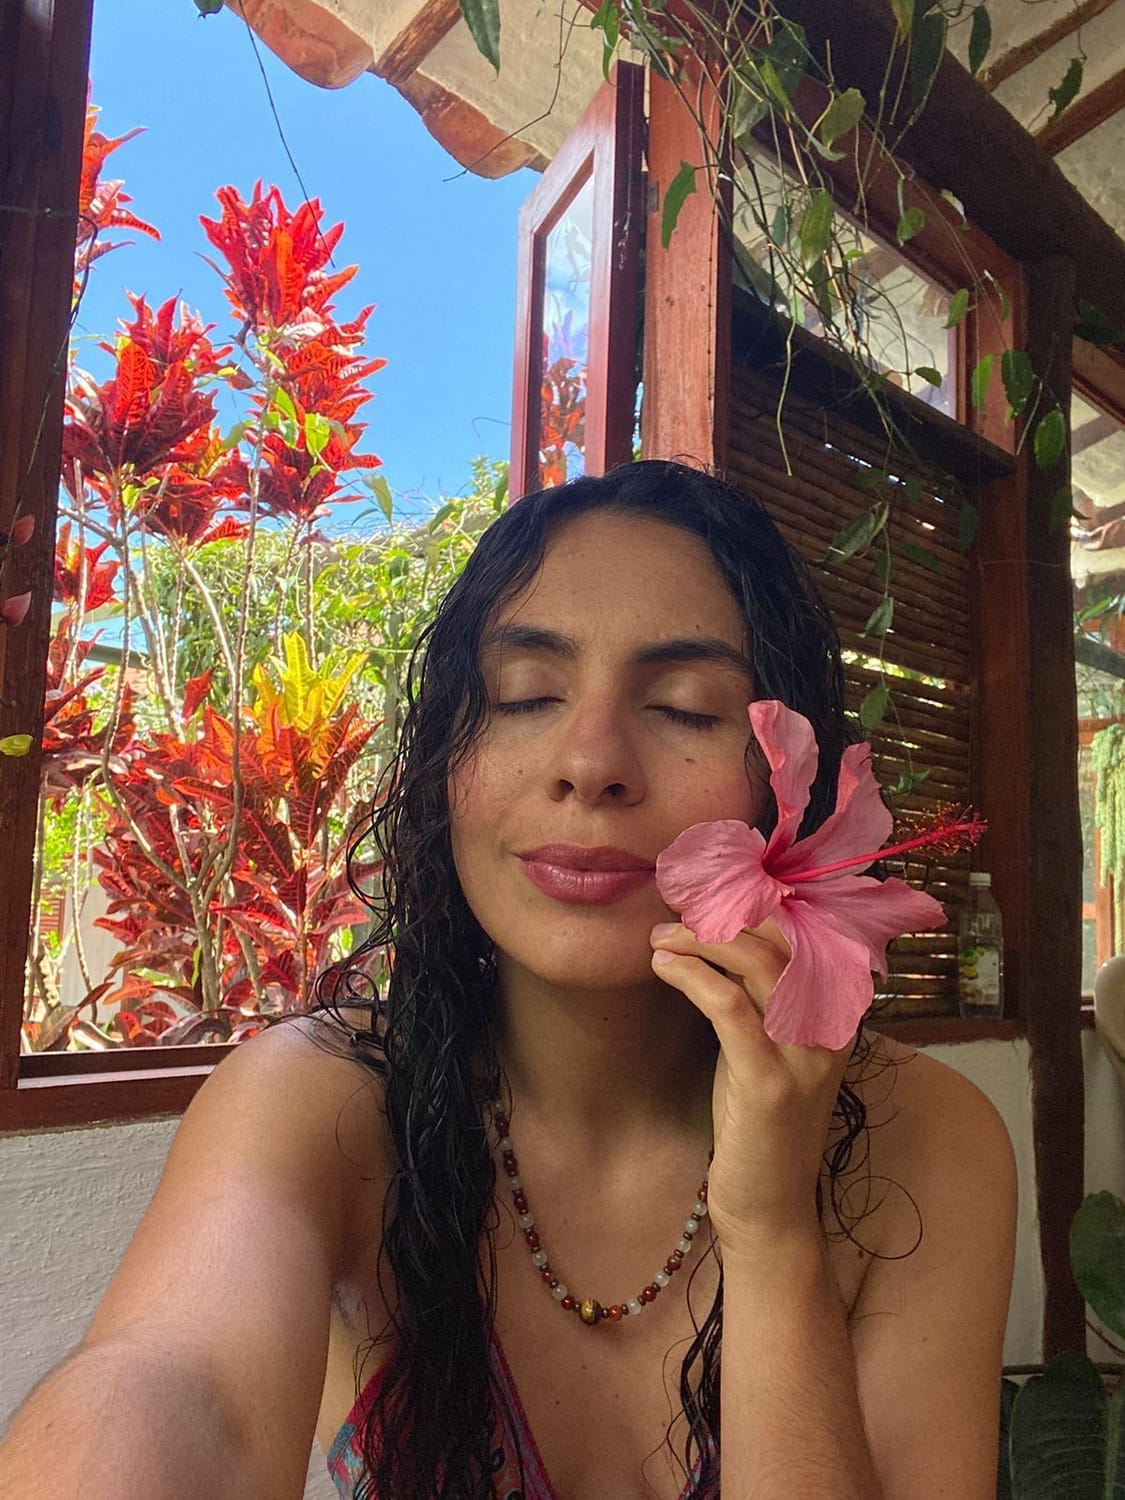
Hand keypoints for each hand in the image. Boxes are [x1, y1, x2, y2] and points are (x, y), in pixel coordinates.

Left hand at [650, 920, 855, 1255]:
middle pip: (781, 937)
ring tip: (659, 937)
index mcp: (837, 1012)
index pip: (805, 930)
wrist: (768, 1207)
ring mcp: (805, 1055)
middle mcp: (831, 1027)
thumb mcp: (766, 1043)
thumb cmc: (759, 1119)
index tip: (707, 889)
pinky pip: (728, 1006)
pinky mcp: (770, 1082)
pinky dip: (692, 976)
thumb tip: (719, 927)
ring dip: (699, 939)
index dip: (756, 901)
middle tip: (675, 911)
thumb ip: (758, 991)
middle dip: (723, 914)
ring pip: (755, 962)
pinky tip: (662, 967)